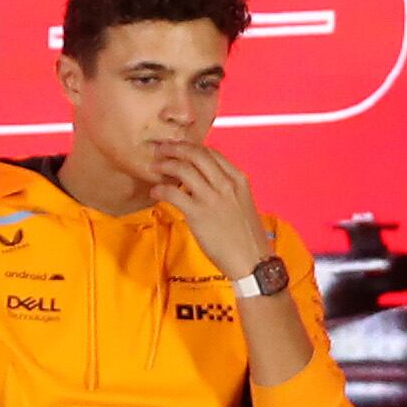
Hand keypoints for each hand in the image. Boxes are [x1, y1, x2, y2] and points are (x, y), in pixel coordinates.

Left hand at [150, 140, 275, 281]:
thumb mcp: (242, 203)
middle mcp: (226, 184)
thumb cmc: (247, 237)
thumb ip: (225, 189)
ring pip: (183, 168)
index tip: (179, 148)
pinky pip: (173, 193)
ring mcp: (212, 198)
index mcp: (238, 179)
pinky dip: (161, 189)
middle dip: (175, 148)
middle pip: (196, 154)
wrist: (252, 260)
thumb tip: (203, 182)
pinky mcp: (198, 214)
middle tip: (161, 149)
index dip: (191, 146)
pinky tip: (155, 191)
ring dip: (165, 164)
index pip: (211, 152)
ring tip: (155, 167)